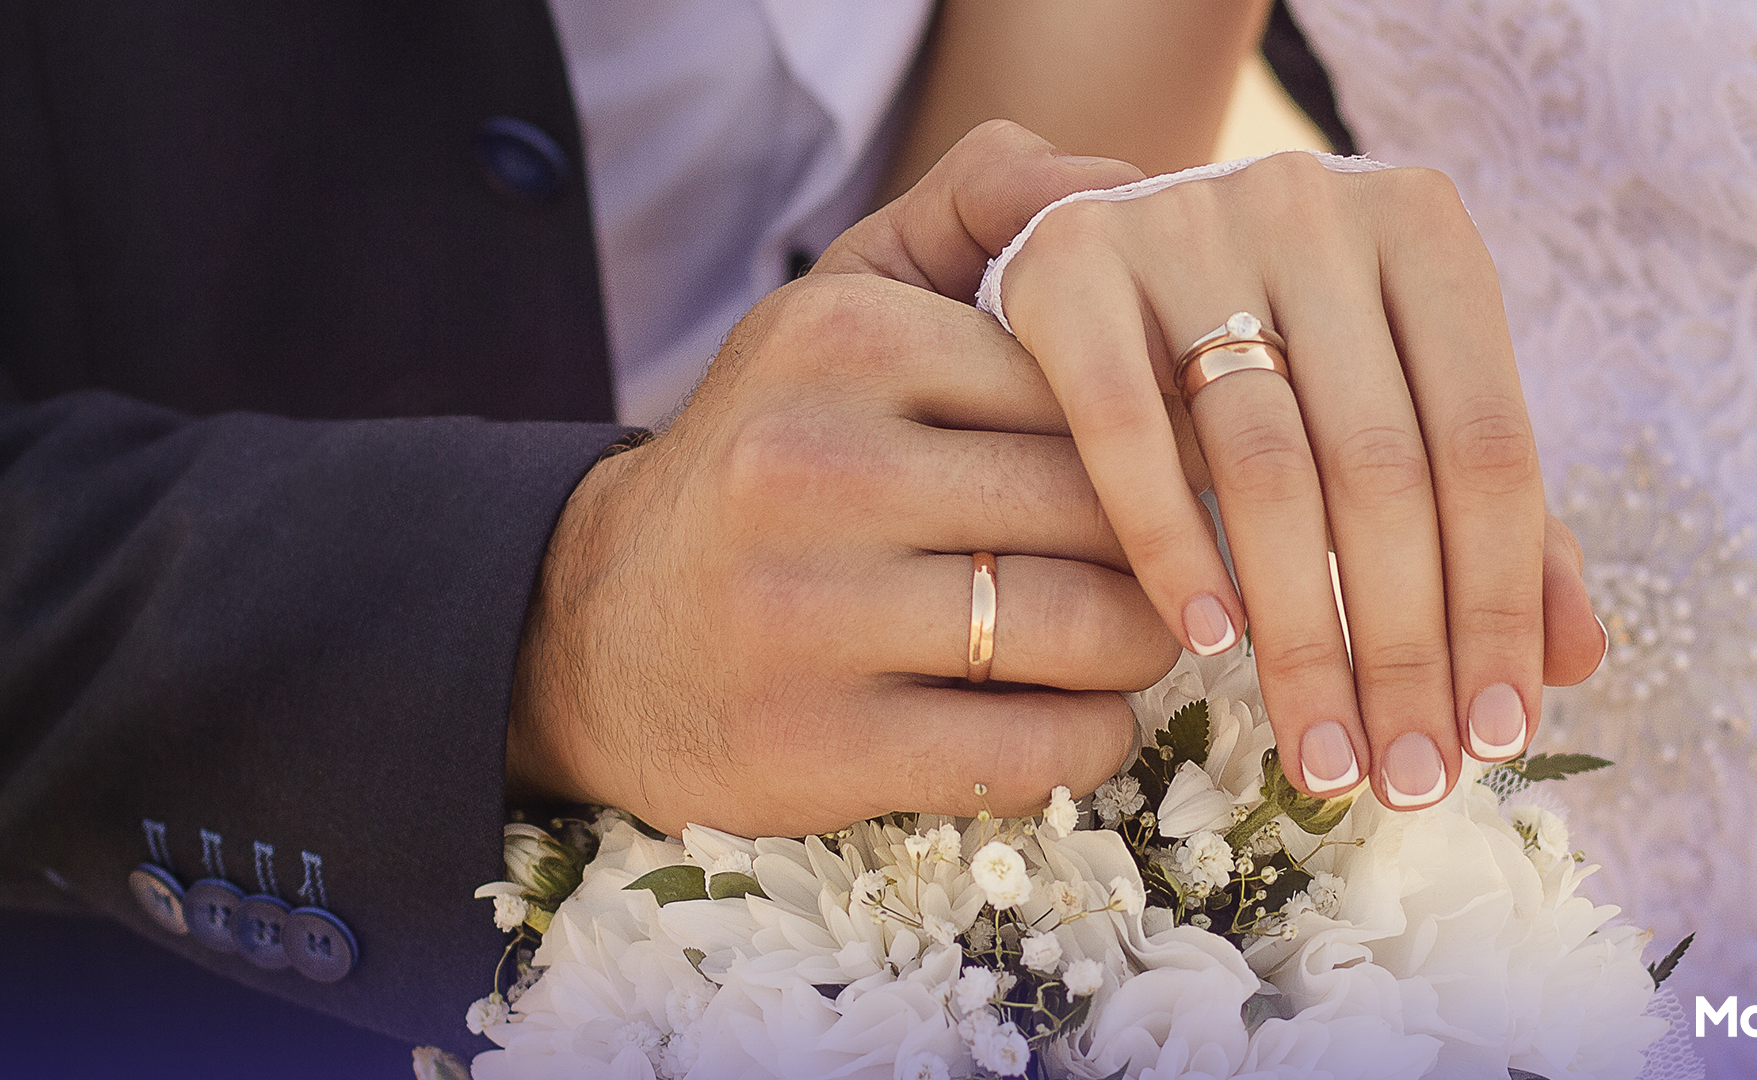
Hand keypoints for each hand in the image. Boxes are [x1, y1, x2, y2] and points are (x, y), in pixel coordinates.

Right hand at [507, 134, 1176, 836]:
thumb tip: (1125, 184)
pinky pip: (1043, 752)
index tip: (1156, 476)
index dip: (1151, 440)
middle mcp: (815, 466)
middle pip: (1106, 509)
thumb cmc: (771, 453)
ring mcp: (808, 616)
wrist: (589, 628)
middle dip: (1160, 549)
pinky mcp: (817, 748)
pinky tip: (1063, 716)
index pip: (1091, 385)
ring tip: (1116, 638)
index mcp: (843, 340)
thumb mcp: (842, 300)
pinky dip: (1091, 741)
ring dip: (1140, 648)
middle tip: (1158, 568)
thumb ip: (977, 210)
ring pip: (1095, 630)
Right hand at [981, 139, 1604, 808]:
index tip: (1499, 739)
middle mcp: (1314, 206)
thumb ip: (1481, 508)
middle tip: (1407, 780)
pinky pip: (1127, 428)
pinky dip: (1171, 543)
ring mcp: (1186, 225)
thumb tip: (1577, 659)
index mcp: (1423, 228)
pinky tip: (1207, 644)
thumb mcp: (1388, 394)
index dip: (1502, 604)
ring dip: (1303, 636)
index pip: (1489, 445)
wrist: (1102, 231)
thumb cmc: (1270, 337)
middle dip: (1406, 648)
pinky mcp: (1072, 261)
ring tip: (1325, 754)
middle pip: (1384, 468)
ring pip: (1265, 466)